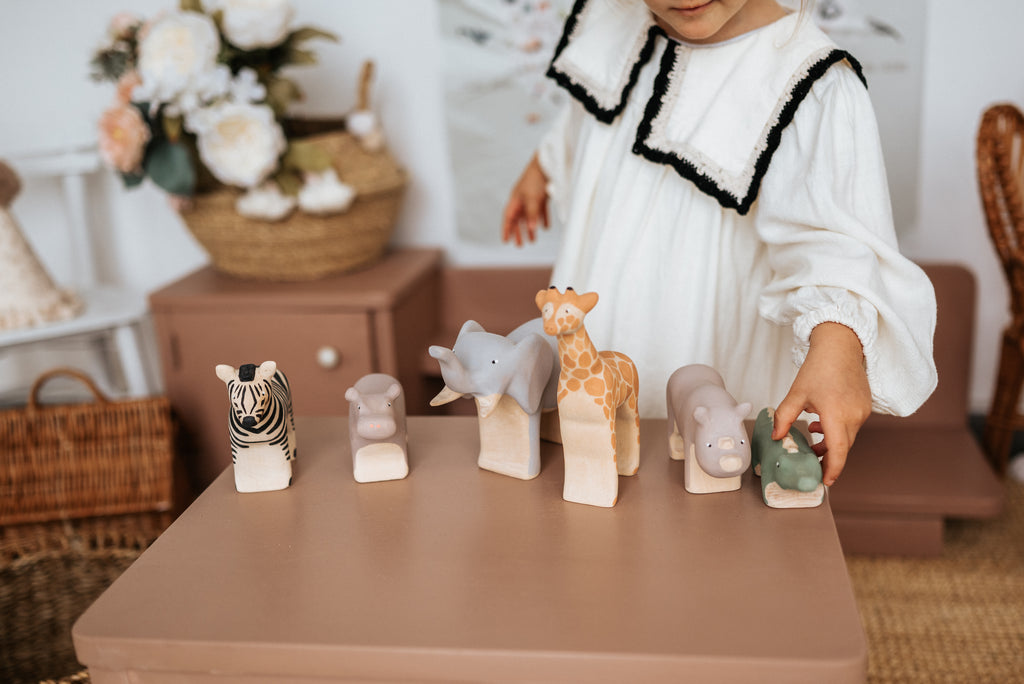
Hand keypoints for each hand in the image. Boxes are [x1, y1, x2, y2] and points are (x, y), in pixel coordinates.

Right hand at [502, 153, 548, 245]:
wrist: (548, 163)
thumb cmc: (536, 179)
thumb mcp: (532, 198)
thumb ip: (532, 214)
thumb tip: (531, 229)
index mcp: (515, 199)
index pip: (508, 217)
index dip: (506, 229)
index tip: (505, 241)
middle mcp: (521, 198)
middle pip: (518, 219)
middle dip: (518, 232)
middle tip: (520, 245)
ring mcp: (532, 196)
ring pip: (529, 216)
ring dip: (530, 228)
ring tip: (533, 240)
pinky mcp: (542, 195)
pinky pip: (540, 210)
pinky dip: (542, 218)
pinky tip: (546, 227)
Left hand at [772, 322, 871, 486]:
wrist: (841, 346)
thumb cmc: (818, 368)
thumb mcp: (796, 394)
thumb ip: (784, 418)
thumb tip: (776, 437)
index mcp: (837, 415)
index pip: (838, 451)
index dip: (832, 469)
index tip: (825, 482)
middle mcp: (854, 416)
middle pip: (842, 447)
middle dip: (828, 458)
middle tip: (811, 463)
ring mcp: (862, 411)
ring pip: (847, 437)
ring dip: (831, 442)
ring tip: (812, 438)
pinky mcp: (865, 406)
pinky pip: (851, 426)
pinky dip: (837, 430)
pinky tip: (820, 424)